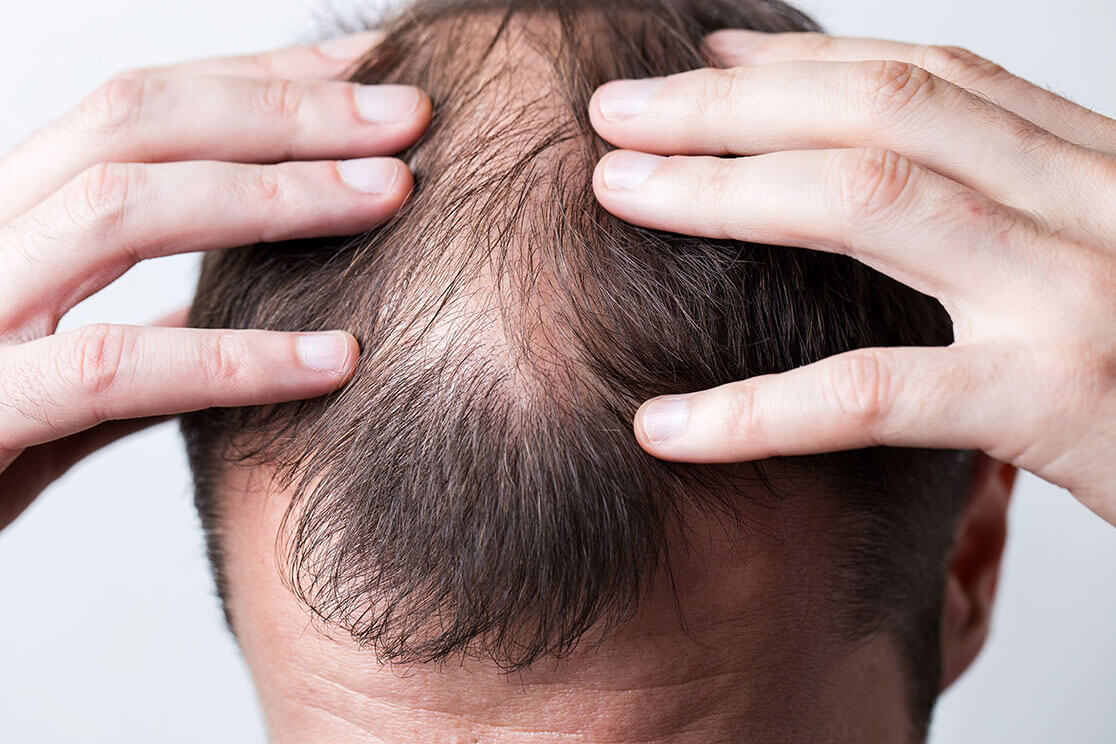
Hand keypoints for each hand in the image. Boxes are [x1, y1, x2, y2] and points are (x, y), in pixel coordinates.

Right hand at [0, 31, 431, 528]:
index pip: (140, 109)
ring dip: (275, 196)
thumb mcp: (61, 374)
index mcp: (13, 219)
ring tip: (392, 195)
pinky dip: (234, 359)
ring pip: (120, 208)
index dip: (262, 80)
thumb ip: (137, 335)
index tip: (371, 75)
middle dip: (284, 111)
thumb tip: (222, 306)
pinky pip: (110, 368)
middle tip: (409, 115)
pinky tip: (336, 358)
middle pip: (135, 122)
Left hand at [589, 32, 1115, 522]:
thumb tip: (889, 191)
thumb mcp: (1107, 255)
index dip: (805, 63)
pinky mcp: (1066, 398)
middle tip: (619, 112)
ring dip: (724, 192)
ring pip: (870, 201)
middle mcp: (1091, 199)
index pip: (933, 80)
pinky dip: (756, 409)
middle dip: (733, 103)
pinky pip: (876, 393)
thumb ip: (1018, 216)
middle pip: (882, 111)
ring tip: (616, 194)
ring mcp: (1077, 292)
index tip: (706, 62)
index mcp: (1095, 165)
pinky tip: (665, 428)